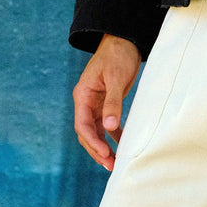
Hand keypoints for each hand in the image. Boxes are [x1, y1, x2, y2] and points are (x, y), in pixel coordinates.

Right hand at [73, 35, 140, 169]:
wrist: (124, 41)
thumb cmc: (118, 56)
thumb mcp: (115, 78)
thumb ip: (112, 103)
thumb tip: (110, 127)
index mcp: (83, 95)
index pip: (83, 124)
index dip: (92, 141)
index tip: (104, 153)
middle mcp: (86, 102)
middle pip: (87, 132)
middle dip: (96, 150)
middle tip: (110, 165)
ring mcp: (96, 104)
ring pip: (96, 132)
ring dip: (104, 147)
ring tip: (115, 162)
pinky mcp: (107, 104)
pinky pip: (108, 126)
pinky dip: (114, 137)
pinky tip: (123, 146)